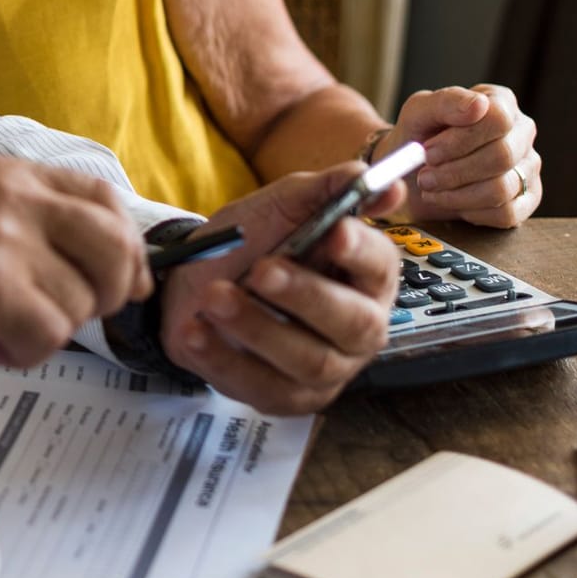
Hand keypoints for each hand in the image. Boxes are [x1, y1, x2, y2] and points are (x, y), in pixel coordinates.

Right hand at [0, 156, 150, 375]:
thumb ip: (39, 227)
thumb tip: (125, 270)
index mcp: (8, 172)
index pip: (103, 196)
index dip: (127, 245)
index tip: (126, 283)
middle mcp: (9, 194)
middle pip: (113, 245)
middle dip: (107, 293)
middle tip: (66, 316)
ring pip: (81, 301)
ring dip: (49, 331)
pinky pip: (49, 335)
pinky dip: (24, 354)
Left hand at [161, 164, 401, 414]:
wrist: (193, 280)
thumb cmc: (251, 241)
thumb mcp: (283, 205)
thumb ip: (327, 189)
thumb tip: (383, 179)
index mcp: (366, 276)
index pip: (381, 266)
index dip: (360, 252)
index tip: (334, 233)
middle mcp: (358, 328)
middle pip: (354, 323)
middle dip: (306, 296)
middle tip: (261, 270)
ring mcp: (325, 370)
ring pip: (308, 360)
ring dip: (257, 326)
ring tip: (214, 296)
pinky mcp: (285, 397)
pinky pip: (261, 386)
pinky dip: (223, 358)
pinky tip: (195, 331)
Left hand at [382, 85, 539, 227]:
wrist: (410, 171)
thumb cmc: (418, 136)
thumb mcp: (419, 112)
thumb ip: (446, 102)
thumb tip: (478, 105)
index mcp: (501, 103)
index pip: (498, 120)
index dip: (460, 140)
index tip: (427, 152)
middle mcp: (521, 133)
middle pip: (502, 156)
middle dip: (454, 172)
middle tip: (424, 176)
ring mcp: (528, 167)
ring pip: (502, 188)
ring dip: (457, 194)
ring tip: (432, 188)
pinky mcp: (526, 199)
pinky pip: (506, 213)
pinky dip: (470, 211)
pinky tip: (452, 201)